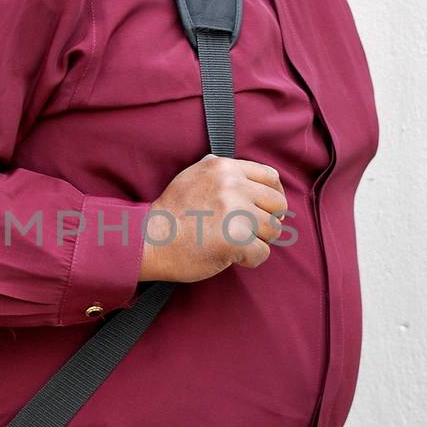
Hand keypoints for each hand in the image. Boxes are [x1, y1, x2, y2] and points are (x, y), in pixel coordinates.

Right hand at [137, 154, 288, 282]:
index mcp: (224, 168)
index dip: (273, 195)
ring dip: (259, 240)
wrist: (149, 240)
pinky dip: (250, 259)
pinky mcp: (236, 240)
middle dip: (268, 220)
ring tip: (237, 243)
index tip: (265, 209)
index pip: (271, 177)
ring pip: (274, 229)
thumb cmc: (170, 213)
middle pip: (278, 204)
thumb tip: (237, 167)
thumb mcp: (190, 176)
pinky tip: (232, 257)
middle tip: (251, 231)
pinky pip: (262, 253)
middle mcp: (233, 186)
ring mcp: (236, 212)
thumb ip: (215, 168)